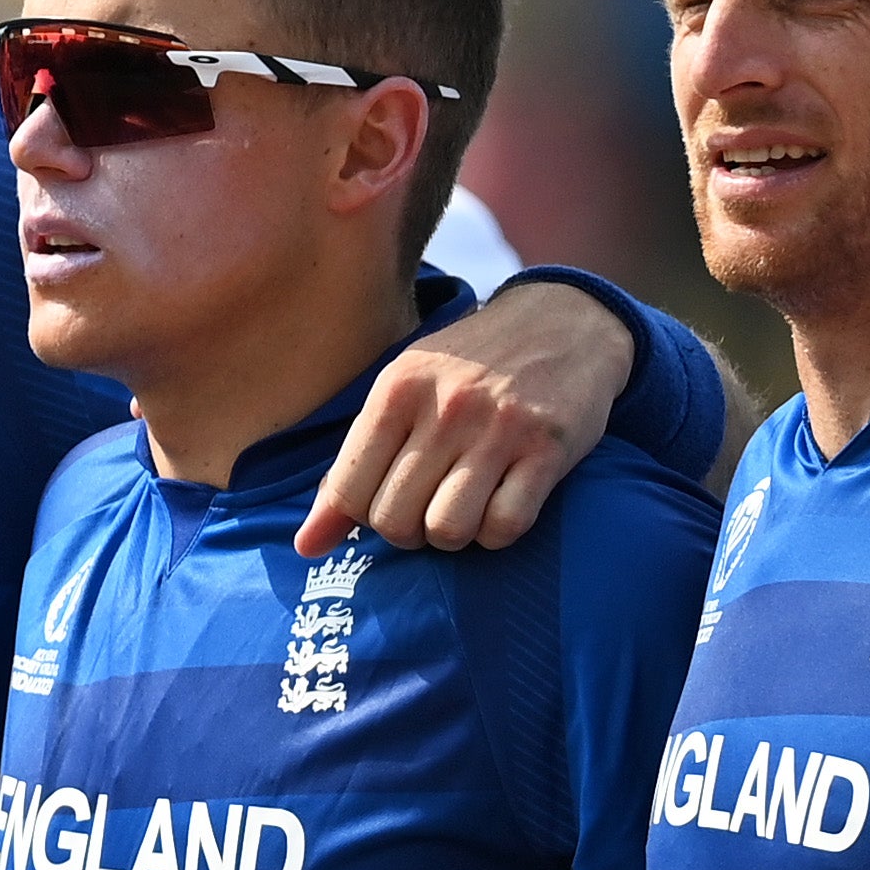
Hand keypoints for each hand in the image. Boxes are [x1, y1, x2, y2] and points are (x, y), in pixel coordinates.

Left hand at [298, 275, 632, 555]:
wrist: (563, 322)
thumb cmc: (470, 368)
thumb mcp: (403, 394)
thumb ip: (353, 465)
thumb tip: (306, 547)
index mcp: (396, 390)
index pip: (349, 492)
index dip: (363, 518)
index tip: (388, 502)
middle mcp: (444, 407)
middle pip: (394, 520)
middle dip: (408, 532)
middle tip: (429, 507)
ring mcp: (498, 428)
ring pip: (447, 530)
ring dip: (453, 536)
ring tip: (465, 508)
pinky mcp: (548, 448)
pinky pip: (505, 526)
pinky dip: (498, 533)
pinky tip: (501, 505)